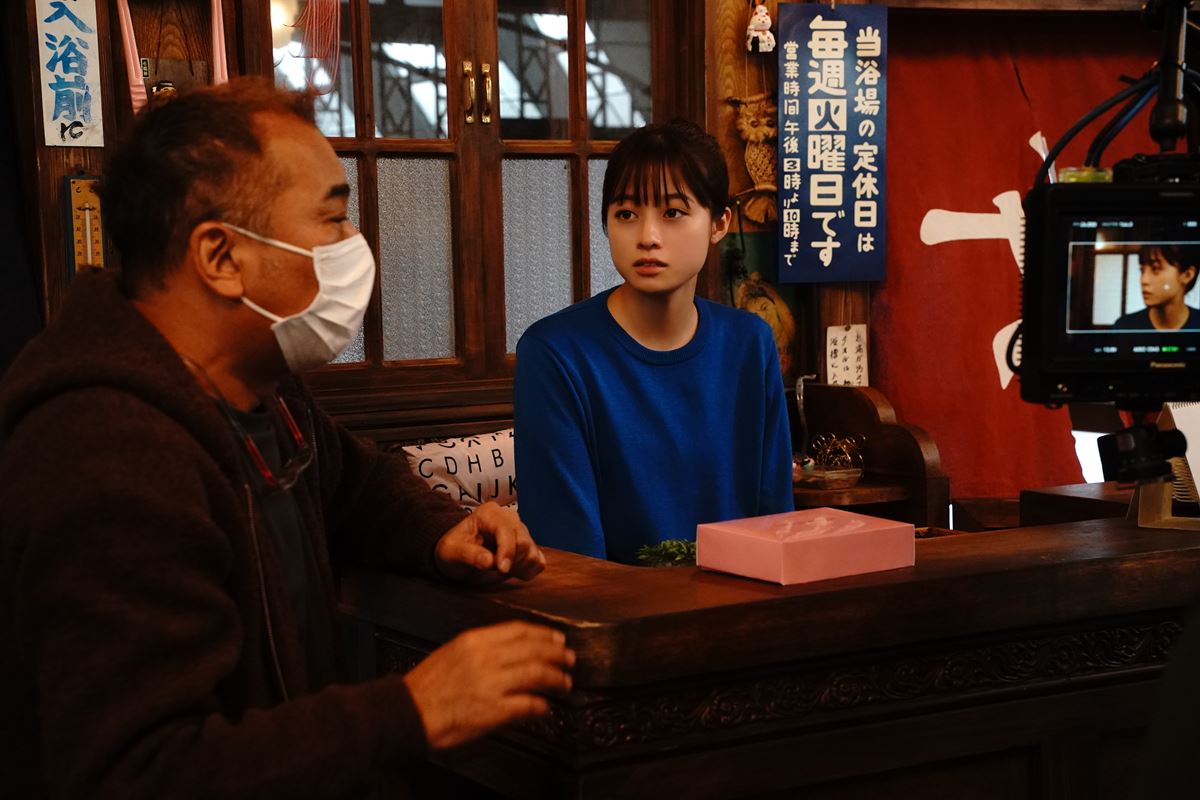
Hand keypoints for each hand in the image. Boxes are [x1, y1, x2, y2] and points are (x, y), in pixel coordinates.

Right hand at [404, 621, 574, 749]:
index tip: (557, 638)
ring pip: (537, 674)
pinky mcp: (493, 710)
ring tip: (565, 683)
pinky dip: (540, 706)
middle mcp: (486, 658)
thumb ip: (482, 649)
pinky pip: (527, 705)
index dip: (544, 634)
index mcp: (475, 641)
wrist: (406, 711)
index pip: (519, 631)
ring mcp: (491, 683)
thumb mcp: (453, 653)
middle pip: (534, 650)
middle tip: (570, 659)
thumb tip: (511, 653)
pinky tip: (545, 708)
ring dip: (556, 679)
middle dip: (557, 655)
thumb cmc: (427, 685)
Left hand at [434, 501, 545, 582]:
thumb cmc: (454, 549)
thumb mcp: (452, 551)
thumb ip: (470, 555)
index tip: (502, 569)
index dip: (507, 551)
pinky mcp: (529, 545)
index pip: (506, 530)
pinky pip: (538, 562)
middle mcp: (509, 518)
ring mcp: (521, 531)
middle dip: (510, 561)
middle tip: (494, 570)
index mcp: (489, 513)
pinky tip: (512, 571)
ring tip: (499, 569)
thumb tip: (490, 561)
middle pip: (524, 542)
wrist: (459, 553)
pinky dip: (528, 570)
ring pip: (533, 553)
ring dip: (518, 567)